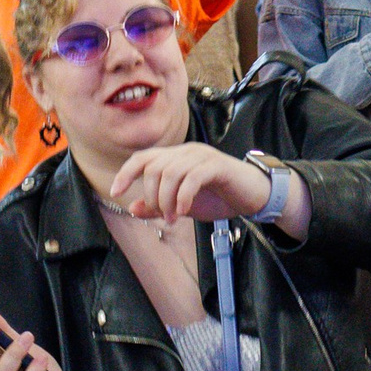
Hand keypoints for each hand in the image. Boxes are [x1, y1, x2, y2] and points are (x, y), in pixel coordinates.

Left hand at [107, 143, 269, 224]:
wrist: (254, 196)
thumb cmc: (219, 197)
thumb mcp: (183, 206)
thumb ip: (159, 206)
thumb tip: (133, 208)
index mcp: (176, 158)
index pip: (142, 158)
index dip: (126, 173)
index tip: (116, 192)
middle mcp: (186, 152)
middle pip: (154, 167)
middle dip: (152, 195)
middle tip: (162, 216)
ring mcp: (202, 157)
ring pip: (171, 172)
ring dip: (166, 200)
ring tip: (173, 218)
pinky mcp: (218, 166)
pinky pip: (192, 177)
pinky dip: (183, 196)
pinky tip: (183, 211)